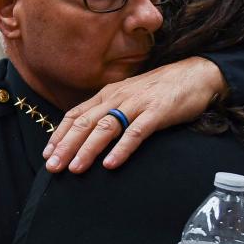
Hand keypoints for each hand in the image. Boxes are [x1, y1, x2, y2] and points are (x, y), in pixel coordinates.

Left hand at [43, 57, 226, 173]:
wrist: (196, 74)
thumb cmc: (162, 89)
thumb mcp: (130, 97)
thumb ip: (112, 112)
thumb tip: (91, 135)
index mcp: (108, 94)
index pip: (76, 114)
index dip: (59, 134)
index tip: (47, 154)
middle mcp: (117, 97)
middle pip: (85, 123)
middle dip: (66, 146)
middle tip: (53, 167)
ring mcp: (137, 104)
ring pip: (105, 128)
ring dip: (88, 150)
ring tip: (75, 169)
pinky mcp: (157, 112)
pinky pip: (135, 133)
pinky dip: (122, 149)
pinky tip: (111, 164)